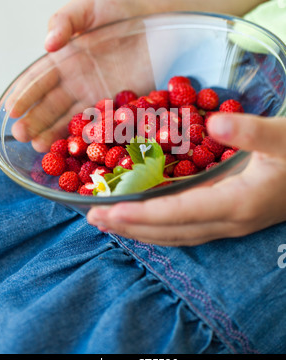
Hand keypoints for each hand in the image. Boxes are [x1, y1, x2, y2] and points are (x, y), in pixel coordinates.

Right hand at [5, 0, 154, 150]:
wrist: (156, 17)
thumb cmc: (118, 8)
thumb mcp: (86, 6)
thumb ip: (65, 20)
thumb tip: (47, 45)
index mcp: (64, 60)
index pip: (39, 81)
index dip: (25, 95)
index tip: (12, 110)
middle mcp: (77, 82)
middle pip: (51, 105)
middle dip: (35, 121)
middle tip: (21, 136)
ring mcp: (99, 95)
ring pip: (73, 119)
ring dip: (56, 134)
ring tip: (40, 147)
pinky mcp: (121, 104)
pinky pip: (104, 123)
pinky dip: (91, 136)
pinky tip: (77, 148)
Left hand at [87, 113, 285, 245]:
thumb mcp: (283, 138)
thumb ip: (250, 132)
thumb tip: (212, 124)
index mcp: (237, 203)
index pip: (178, 213)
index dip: (142, 213)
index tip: (108, 210)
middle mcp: (229, 221)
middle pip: (170, 231)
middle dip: (130, 227)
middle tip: (92, 218)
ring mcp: (229, 224)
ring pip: (176, 234)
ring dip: (140, 230)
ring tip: (108, 222)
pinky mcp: (230, 218)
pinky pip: (186, 228)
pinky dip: (159, 225)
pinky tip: (144, 216)